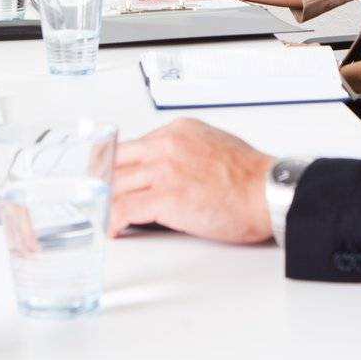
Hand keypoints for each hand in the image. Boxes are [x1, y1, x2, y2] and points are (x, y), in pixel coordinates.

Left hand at [109, 118, 275, 241]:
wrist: (267, 192)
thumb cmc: (249, 177)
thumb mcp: (213, 144)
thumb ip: (186, 150)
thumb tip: (169, 168)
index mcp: (178, 131)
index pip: (133, 146)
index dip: (116, 165)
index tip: (108, 177)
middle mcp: (166, 145)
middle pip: (117, 162)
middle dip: (102, 181)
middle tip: (94, 196)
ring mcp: (164, 170)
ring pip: (116, 185)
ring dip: (105, 202)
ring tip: (100, 215)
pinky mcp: (165, 197)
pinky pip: (124, 209)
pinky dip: (112, 220)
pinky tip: (112, 228)